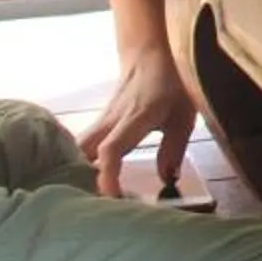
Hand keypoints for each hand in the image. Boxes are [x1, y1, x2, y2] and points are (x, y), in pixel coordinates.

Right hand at [78, 45, 196, 197]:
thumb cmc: (171, 85)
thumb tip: (167, 181)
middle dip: (82, 180)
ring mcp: (101, 120)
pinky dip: (81, 163)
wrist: (150, 54)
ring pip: (78, 149)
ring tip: (85, 199)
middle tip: (91, 206)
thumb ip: (174, 149)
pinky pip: (82, 145)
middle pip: (82, 153)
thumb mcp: (183, 116)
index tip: (110, 198)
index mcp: (134, 118)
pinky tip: (87, 182)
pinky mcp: (98, 123)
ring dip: (78, 172)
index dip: (107, 176)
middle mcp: (110, 121)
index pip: (111, 149)